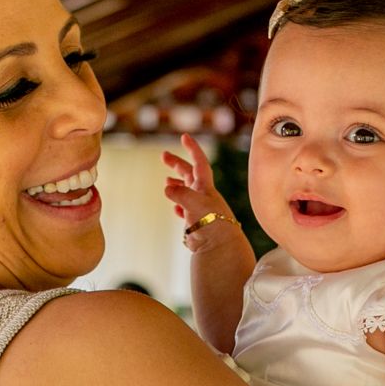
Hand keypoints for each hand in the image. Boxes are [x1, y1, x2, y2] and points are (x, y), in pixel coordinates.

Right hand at [163, 134, 242, 253]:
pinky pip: (186, 211)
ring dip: (177, 185)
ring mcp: (200, 210)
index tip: (184, 137)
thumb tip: (167, 187)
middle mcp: (203, 196)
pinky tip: (176, 210)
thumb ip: (181, 193)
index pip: (199, 162)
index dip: (192, 149)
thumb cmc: (212, 224)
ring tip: (167, 181)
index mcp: (205, 187)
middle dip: (177, 164)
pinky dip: (179, 207)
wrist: (221, 248)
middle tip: (164, 156)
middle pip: (189, 175)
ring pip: (187, 193)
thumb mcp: (195, 204)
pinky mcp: (196, 223)